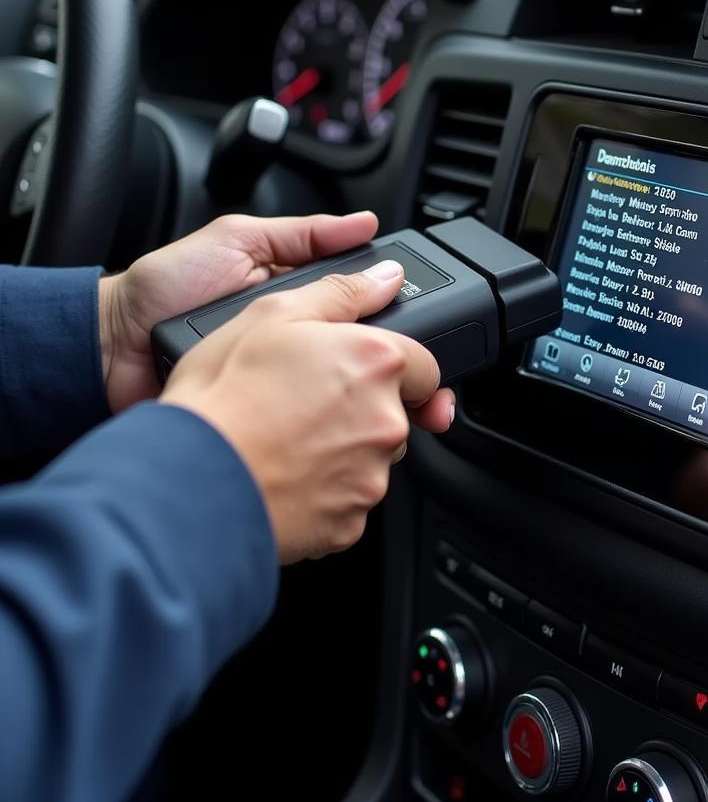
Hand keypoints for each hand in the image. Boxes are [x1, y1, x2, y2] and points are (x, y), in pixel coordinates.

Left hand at [98, 212, 379, 412]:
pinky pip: (301, 405)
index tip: (413, 299)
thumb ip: (300, 232)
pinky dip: (312, 405)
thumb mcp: (237, 239)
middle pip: (354, 340)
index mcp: (295, 291)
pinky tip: (327, 403)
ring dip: (347, 377)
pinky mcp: (266, 406)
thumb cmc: (165, 288)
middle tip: (392, 346)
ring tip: (366, 373)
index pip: (355, 294)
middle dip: (375, 345)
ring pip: (334, 377)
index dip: (384, 297)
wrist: (112, 346)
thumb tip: (362, 223)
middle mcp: (295, 334)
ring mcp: (283, 373)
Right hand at [160, 262, 453, 562]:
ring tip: (286, 438)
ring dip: (343, 449)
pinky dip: (324, 490)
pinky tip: (283, 472)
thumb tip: (384, 278)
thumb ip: (341, 292)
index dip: (391, 366)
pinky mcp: (349, 523)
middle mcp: (385, 422)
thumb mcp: (272, 314)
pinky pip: (348, 501)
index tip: (362, 371)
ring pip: (371, 459)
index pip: (425, 366)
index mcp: (376, 363)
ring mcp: (370, 477)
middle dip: (363, 408)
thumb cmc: (222, 397)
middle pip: (397, 413)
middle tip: (306, 403)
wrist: (188, 479)